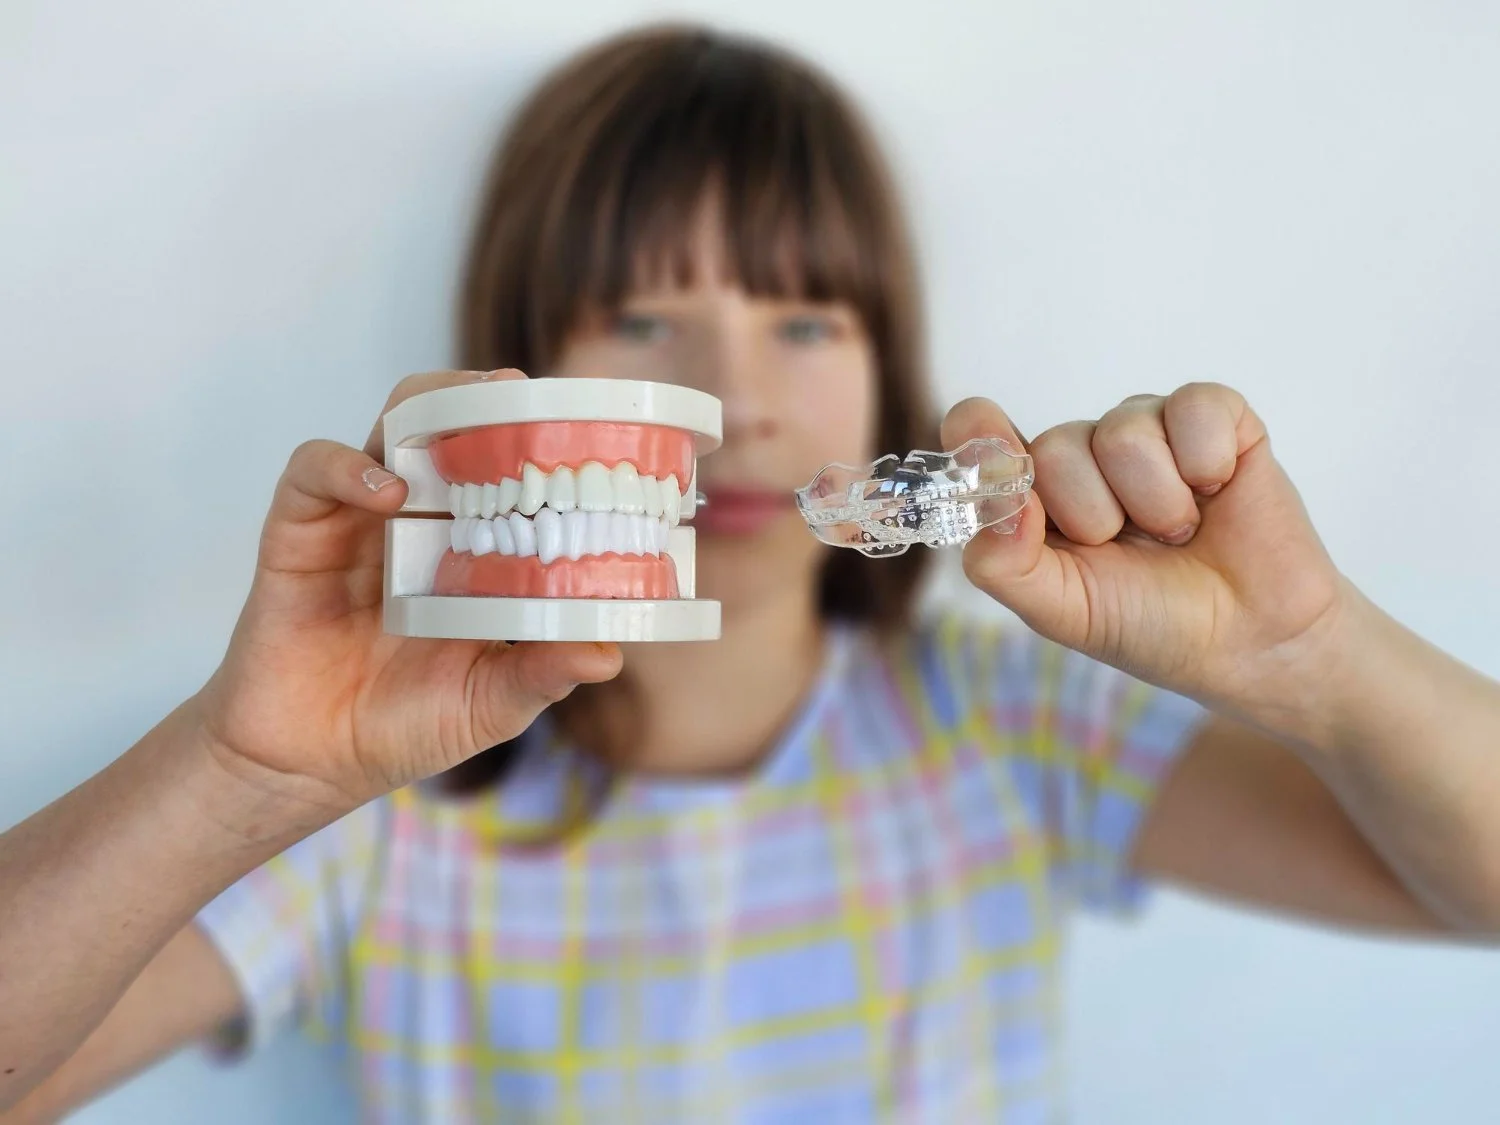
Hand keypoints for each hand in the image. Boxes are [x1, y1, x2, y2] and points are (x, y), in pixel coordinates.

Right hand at [192, 369, 621, 816]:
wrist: (308, 766)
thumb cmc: (404, 726)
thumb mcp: (489, 704)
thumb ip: (541, 675)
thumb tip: (608, 655)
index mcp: (472, 550)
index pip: (511, 469)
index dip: (542, 440)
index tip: (585, 427)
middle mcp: (420, 521)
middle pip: (454, 425)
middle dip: (488, 399)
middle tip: (525, 397)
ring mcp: (359, 520)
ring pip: (391, 425)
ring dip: (429, 409)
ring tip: (467, 425)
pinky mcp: (299, 534)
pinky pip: (315, 472)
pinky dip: (349, 468)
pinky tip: (389, 492)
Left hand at [944, 384, 1351, 720]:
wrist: (1252, 640)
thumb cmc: (1151, 622)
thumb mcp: (1062, 610)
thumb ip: (1004, 562)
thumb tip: (995, 501)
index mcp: (1034, 493)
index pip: (981, 435)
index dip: (982, 442)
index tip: (995, 460)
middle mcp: (1084, 452)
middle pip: (1055, 446)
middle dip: (1097, 516)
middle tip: (1133, 547)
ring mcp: (1147, 430)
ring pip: (1123, 433)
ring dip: (1158, 503)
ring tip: (1179, 531)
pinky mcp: (1213, 417)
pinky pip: (1193, 407)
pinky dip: (1208, 462)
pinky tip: (1218, 491)